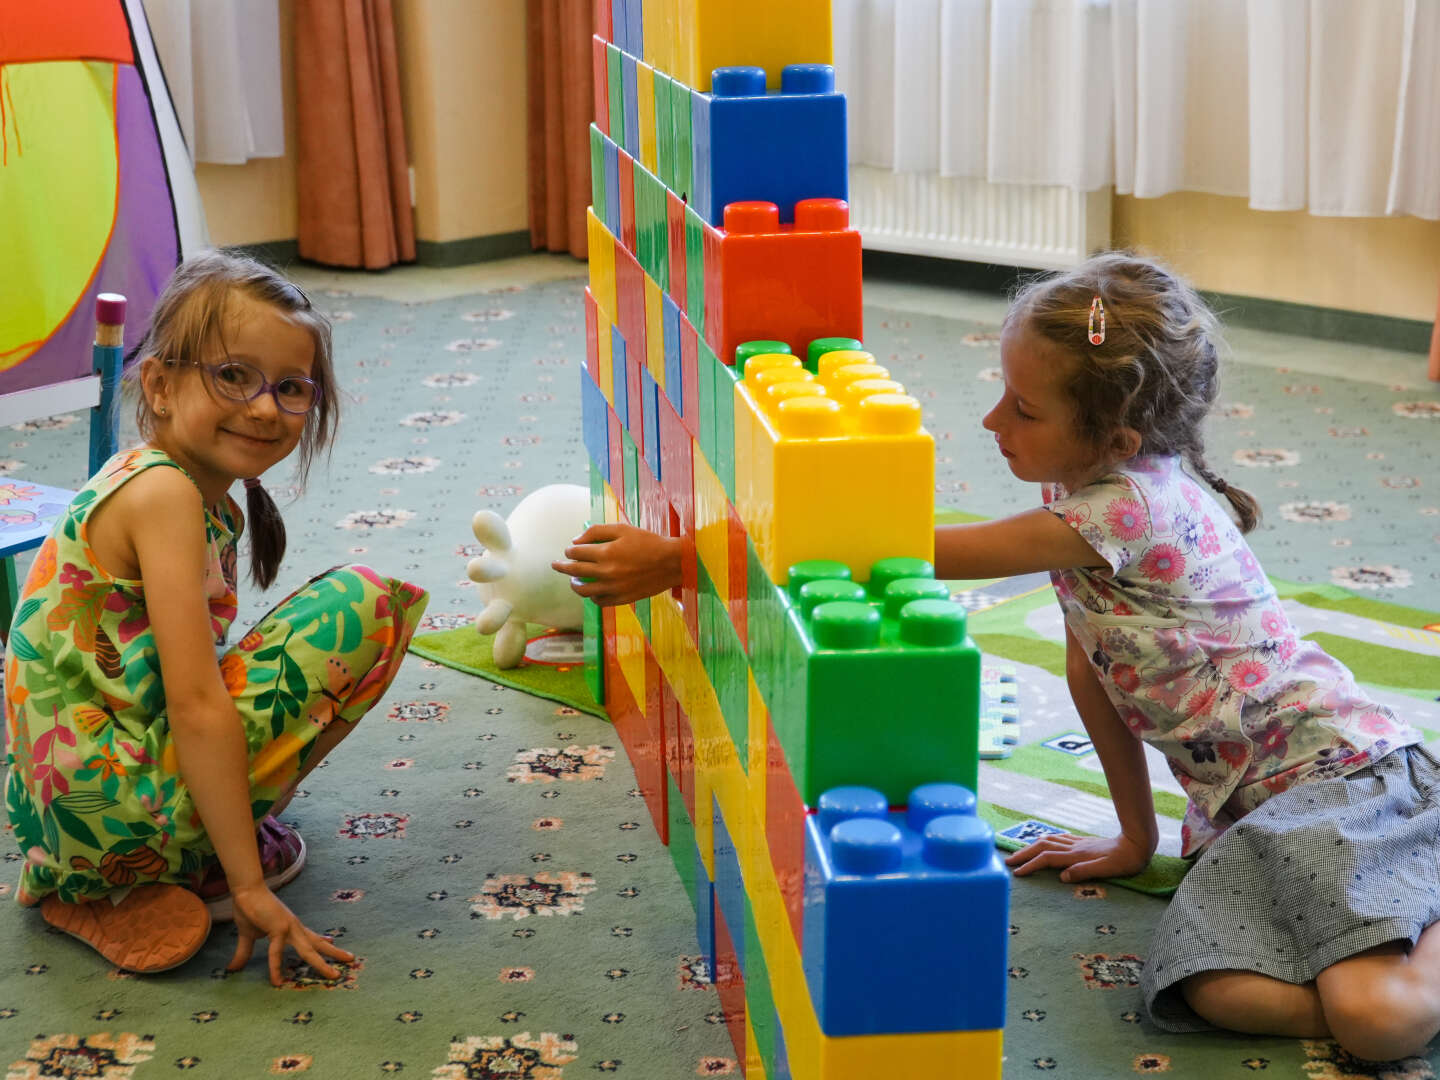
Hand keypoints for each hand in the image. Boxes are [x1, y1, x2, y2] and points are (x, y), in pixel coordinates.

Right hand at [227, 884, 354, 985]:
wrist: (245, 892)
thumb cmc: (249, 910)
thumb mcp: (248, 935)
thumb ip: (244, 952)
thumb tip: (233, 968)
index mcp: (291, 928)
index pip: (311, 937)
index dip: (323, 941)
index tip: (333, 943)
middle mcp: (295, 928)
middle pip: (318, 944)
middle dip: (334, 953)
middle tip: (351, 960)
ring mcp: (289, 928)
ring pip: (309, 950)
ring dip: (322, 963)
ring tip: (334, 974)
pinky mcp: (278, 929)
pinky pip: (277, 953)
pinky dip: (277, 968)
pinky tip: (277, 981)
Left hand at [550, 523, 683, 605]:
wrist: (671, 563)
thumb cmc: (647, 542)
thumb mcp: (622, 529)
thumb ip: (596, 532)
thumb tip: (575, 540)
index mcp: (606, 553)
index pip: (576, 552)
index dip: (569, 550)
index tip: (569, 550)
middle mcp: (606, 572)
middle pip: (574, 571)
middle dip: (561, 567)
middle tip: (555, 565)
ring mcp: (613, 588)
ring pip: (583, 590)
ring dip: (574, 584)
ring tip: (572, 581)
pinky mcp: (622, 599)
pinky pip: (599, 601)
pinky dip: (592, 596)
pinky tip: (591, 591)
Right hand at [1004, 831, 1152, 882]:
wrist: (1137, 843)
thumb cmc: (1124, 861)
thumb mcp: (1107, 870)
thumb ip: (1084, 872)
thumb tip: (1062, 877)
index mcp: (1077, 856)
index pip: (1047, 859)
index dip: (1030, 865)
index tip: (1017, 873)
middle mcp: (1074, 847)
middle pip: (1042, 846)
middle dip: (1024, 853)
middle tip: (1008, 861)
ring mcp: (1078, 843)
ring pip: (1048, 840)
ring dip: (1031, 846)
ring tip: (1020, 853)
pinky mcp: (1083, 842)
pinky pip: (1057, 839)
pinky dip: (1044, 841)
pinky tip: (1043, 843)